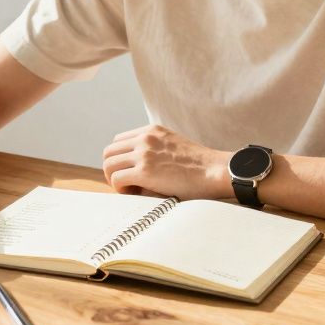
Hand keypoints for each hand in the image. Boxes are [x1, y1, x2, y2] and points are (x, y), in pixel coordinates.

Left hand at [101, 124, 232, 199]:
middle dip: (113, 170)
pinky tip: (135, 194)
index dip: (121, 160)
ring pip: (109, 165)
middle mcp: (145, 138)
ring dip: (115, 179)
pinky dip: (121, 189)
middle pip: (109, 152)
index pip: (119, 141)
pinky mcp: (145, 171)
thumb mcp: (173, 147)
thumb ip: (154, 151)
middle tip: (127, 184)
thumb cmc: (199, 166)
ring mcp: (143, 153)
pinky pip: (117, 179)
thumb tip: (134, 170)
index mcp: (152, 130)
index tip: (130, 173)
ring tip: (131, 190)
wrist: (216, 171)